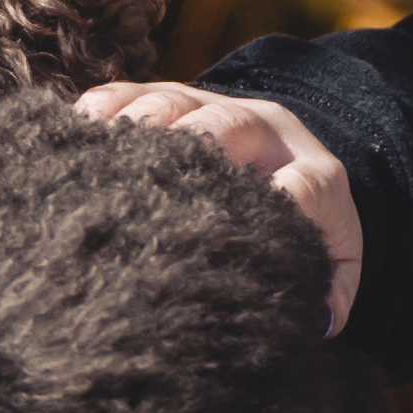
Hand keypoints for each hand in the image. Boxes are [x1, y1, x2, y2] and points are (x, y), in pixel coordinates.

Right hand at [69, 80, 364, 332]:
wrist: (298, 154)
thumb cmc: (307, 222)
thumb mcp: (331, 254)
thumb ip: (332, 289)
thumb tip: (317, 322)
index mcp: (313, 174)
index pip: (304, 187)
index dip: (275, 207)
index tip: (231, 243)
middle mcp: (264, 129)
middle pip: (233, 125)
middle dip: (196, 149)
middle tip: (154, 184)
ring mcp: (214, 104)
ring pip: (177, 100)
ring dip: (142, 124)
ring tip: (106, 154)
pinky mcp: (173, 96)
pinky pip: (133, 90)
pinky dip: (105, 107)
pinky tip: (79, 131)